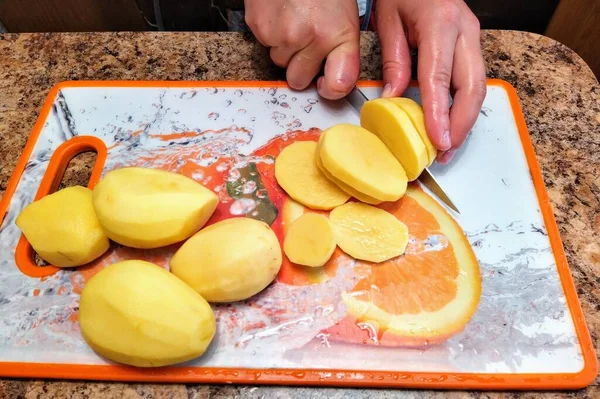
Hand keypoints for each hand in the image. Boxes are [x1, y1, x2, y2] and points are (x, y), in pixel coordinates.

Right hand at [245, 0, 359, 99]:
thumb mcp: (345, 14)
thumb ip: (343, 50)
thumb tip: (336, 81)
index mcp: (338, 34)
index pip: (338, 85)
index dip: (331, 89)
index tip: (326, 84)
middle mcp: (311, 39)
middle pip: (298, 80)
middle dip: (301, 67)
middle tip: (306, 42)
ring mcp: (282, 35)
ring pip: (279, 63)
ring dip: (285, 48)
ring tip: (293, 20)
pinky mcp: (259, 29)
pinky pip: (264, 45)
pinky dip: (270, 34)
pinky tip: (279, 15)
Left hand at [376, 0, 486, 163]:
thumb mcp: (388, 19)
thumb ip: (394, 60)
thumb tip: (393, 100)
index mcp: (440, 23)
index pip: (439, 77)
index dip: (440, 113)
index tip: (437, 140)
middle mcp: (465, 31)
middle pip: (472, 87)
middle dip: (460, 126)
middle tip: (444, 152)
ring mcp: (473, 37)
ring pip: (478, 87)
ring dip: (465, 121)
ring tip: (447, 146)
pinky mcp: (472, 44)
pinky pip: (474, 80)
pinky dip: (464, 106)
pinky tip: (451, 123)